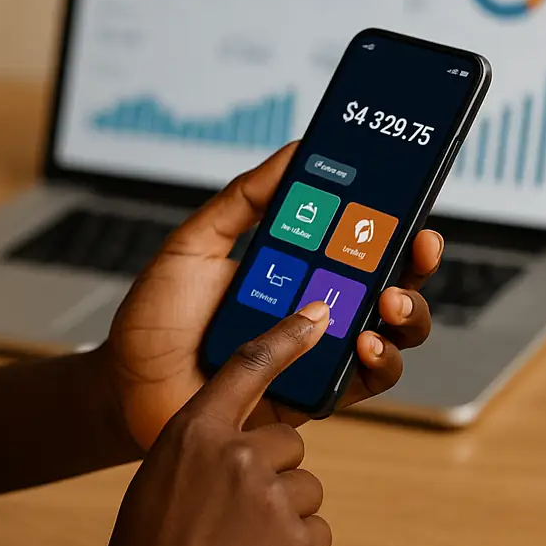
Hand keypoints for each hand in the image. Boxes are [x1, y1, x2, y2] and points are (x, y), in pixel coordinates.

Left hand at [101, 144, 443, 450]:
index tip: (410, 197)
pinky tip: (365, 343)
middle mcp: (316, 307)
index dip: (392, 220)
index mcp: (295, 266)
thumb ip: (245, 200)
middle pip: (392, 281)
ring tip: (387, 300)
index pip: (358, 239)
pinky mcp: (315, 396)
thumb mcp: (194, 244)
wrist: (128, 388)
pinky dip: (379, 362)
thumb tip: (296, 149)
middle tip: (417, 245)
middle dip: (416, 263)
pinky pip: (367, 383)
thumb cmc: (156, 319)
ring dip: (407, 313)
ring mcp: (320, 352)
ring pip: (393, 333)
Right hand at [107, 305, 332, 545]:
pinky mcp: (295, 537)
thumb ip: (206, 448)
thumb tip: (253, 446)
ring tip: (243, 539)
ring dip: (285, 515)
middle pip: (288, 443)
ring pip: (305, 489)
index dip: (285, 337)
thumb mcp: (166, 476)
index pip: (246, 367)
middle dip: (274, 474)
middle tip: (237, 510)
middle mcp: (233, 453)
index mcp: (193, 431)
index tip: (318, 315)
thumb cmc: (152, 540)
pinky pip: (317, 531)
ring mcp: (267, 495)